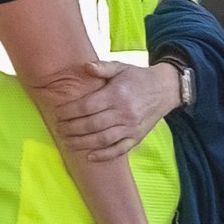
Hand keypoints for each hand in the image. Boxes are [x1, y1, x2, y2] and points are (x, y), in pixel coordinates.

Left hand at [53, 61, 180, 158]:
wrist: (165, 89)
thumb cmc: (138, 77)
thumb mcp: (121, 67)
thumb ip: (102, 67)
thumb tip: (85, 66)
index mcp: (117, 94)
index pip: (86, 106)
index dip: (69, 112)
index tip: (57, 114)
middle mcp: (124, 112)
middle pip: (91, 125)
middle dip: (71, 129)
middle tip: (58, 129)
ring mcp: (131, 127)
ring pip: (102, 139)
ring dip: (82, 143)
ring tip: (67, 142)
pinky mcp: (137, 137)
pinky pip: (119, 150)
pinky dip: (104, 155)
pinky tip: (89, 156)